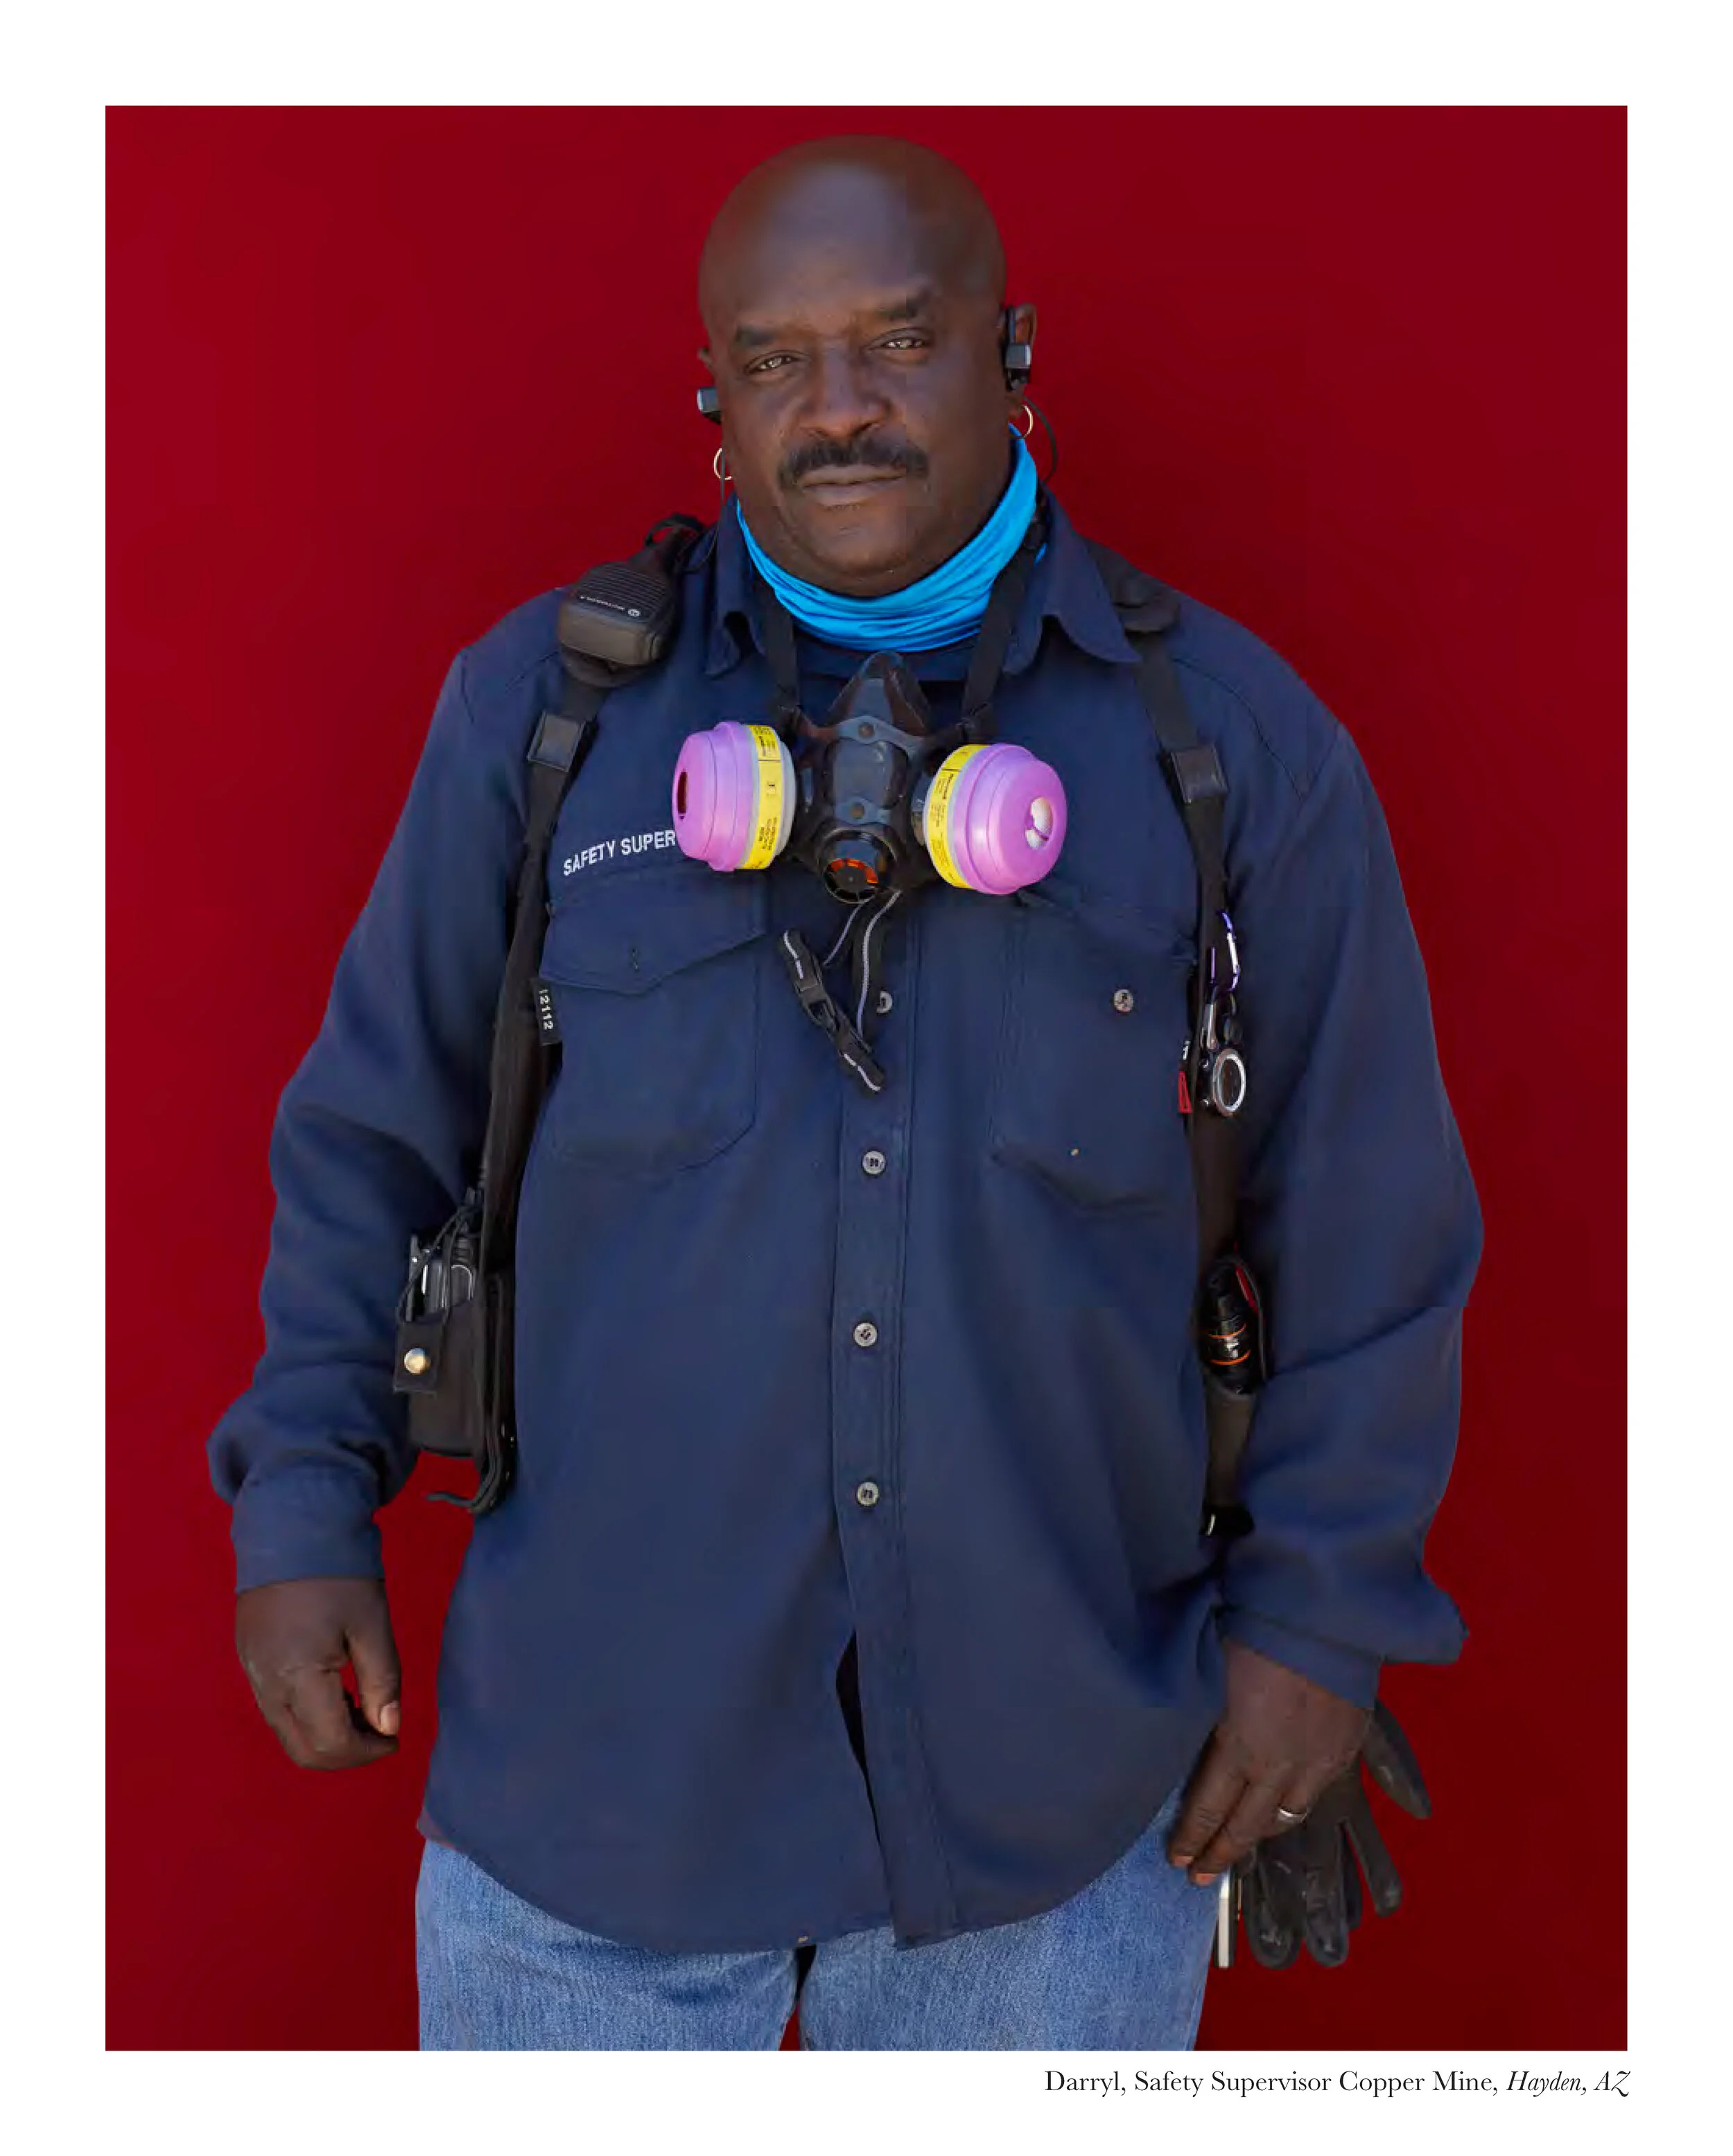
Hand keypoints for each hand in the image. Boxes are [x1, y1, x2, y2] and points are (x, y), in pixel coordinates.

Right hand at [235, 1576, 401, 1769]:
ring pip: (287, 1733)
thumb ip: (383, 1680)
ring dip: (325, 1736)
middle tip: (381, 1732)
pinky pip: (275, 1709)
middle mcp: (266, 1683)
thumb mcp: (372, 1623)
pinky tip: (336, 1691)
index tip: (396, 1738)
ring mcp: (252, 1673)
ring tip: (363, 1708)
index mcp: (298, 1675)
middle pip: (303, 1750)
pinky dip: (307, 1716)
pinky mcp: (249, 1660)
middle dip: (346, 1753)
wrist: (291, 1527)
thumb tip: (390, 1728)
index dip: (368, 1751)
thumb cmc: (339, 1572)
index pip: (331, 1743)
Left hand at [1167, 1639, 1368, 1884]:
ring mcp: (1318, 1761)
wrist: (1327, 1616)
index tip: (1176, 1859)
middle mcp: (1279, 1765)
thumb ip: (1205, 1717)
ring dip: (1260, 1835)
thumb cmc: (1258, 1629)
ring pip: (1286, 1816)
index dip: (1192, 1836)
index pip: (1209, 1806)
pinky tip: (1285, 1808)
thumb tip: (1191, 1743)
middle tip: (1199, 1876)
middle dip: (1220, 1853)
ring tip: (1240, 1847)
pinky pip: (1316, 1793)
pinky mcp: (1346, 1748)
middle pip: (1247, 1825)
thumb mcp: (1214, 1673)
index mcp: (1240, 1746)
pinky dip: (1295, 1806)